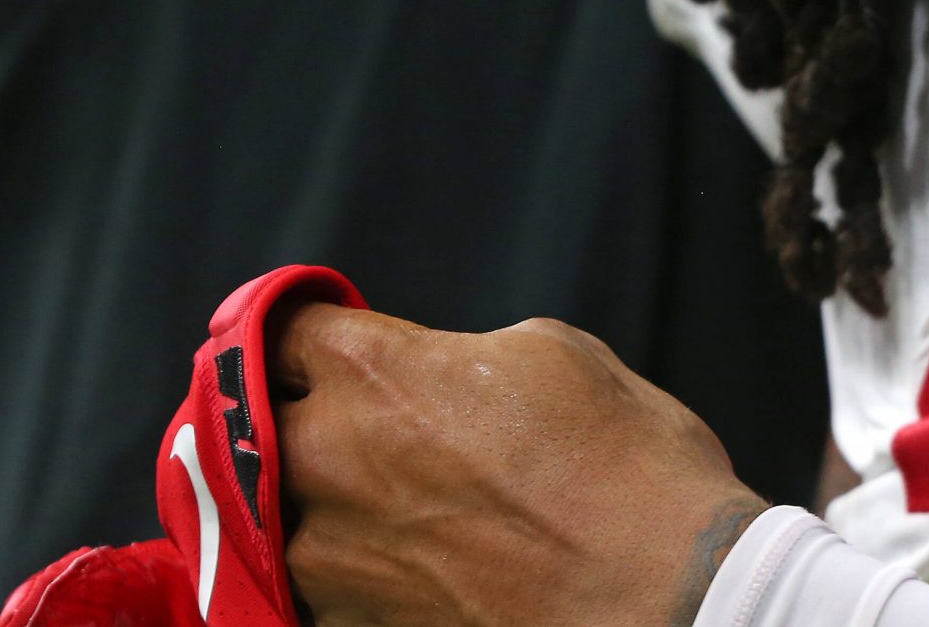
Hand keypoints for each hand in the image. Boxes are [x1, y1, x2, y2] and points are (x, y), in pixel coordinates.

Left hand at [271, 306, 766, 626]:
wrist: (674, 602)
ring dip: (319, 509)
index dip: (307, 329)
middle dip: (294, 420)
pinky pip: (321, 596)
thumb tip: (441, 372)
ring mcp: (333, 562)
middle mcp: (328, 461)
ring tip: (392, 514)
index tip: (323, 341)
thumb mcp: (553, 354)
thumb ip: (460, 355)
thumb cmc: (630, 472)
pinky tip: (411, 575)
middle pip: (254, 426)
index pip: (283, 329)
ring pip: (279, 519)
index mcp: (371, 372)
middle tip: (349, 428)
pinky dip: (353, 583)